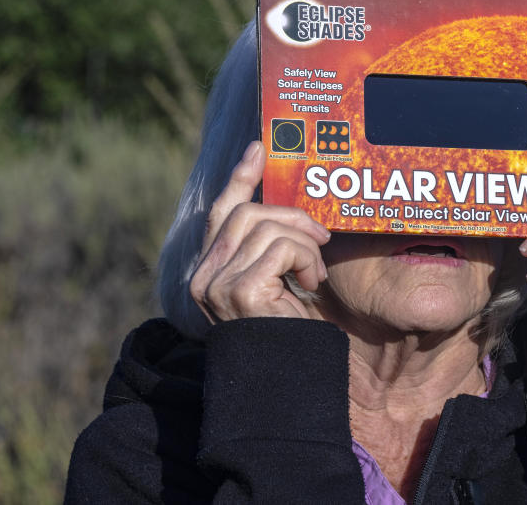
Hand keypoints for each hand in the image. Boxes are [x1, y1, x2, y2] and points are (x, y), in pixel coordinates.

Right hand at [189, 141, 330, 321]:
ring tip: (314, 274)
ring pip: (268, 226)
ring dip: (305, 244)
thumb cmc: (291, 334)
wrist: (292, 380)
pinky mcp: (240, 290)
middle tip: (322, 238)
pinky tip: (311, 285)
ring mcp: (216, 284)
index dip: (240, 177)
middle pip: (248, 212)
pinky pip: (283, 247)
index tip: (259, 148)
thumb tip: (284, 206)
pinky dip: (306, 260)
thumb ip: (270, 249)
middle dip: (293, 216)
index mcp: (209, 271)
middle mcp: (204, 276)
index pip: (220, 212)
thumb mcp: (278, 283)